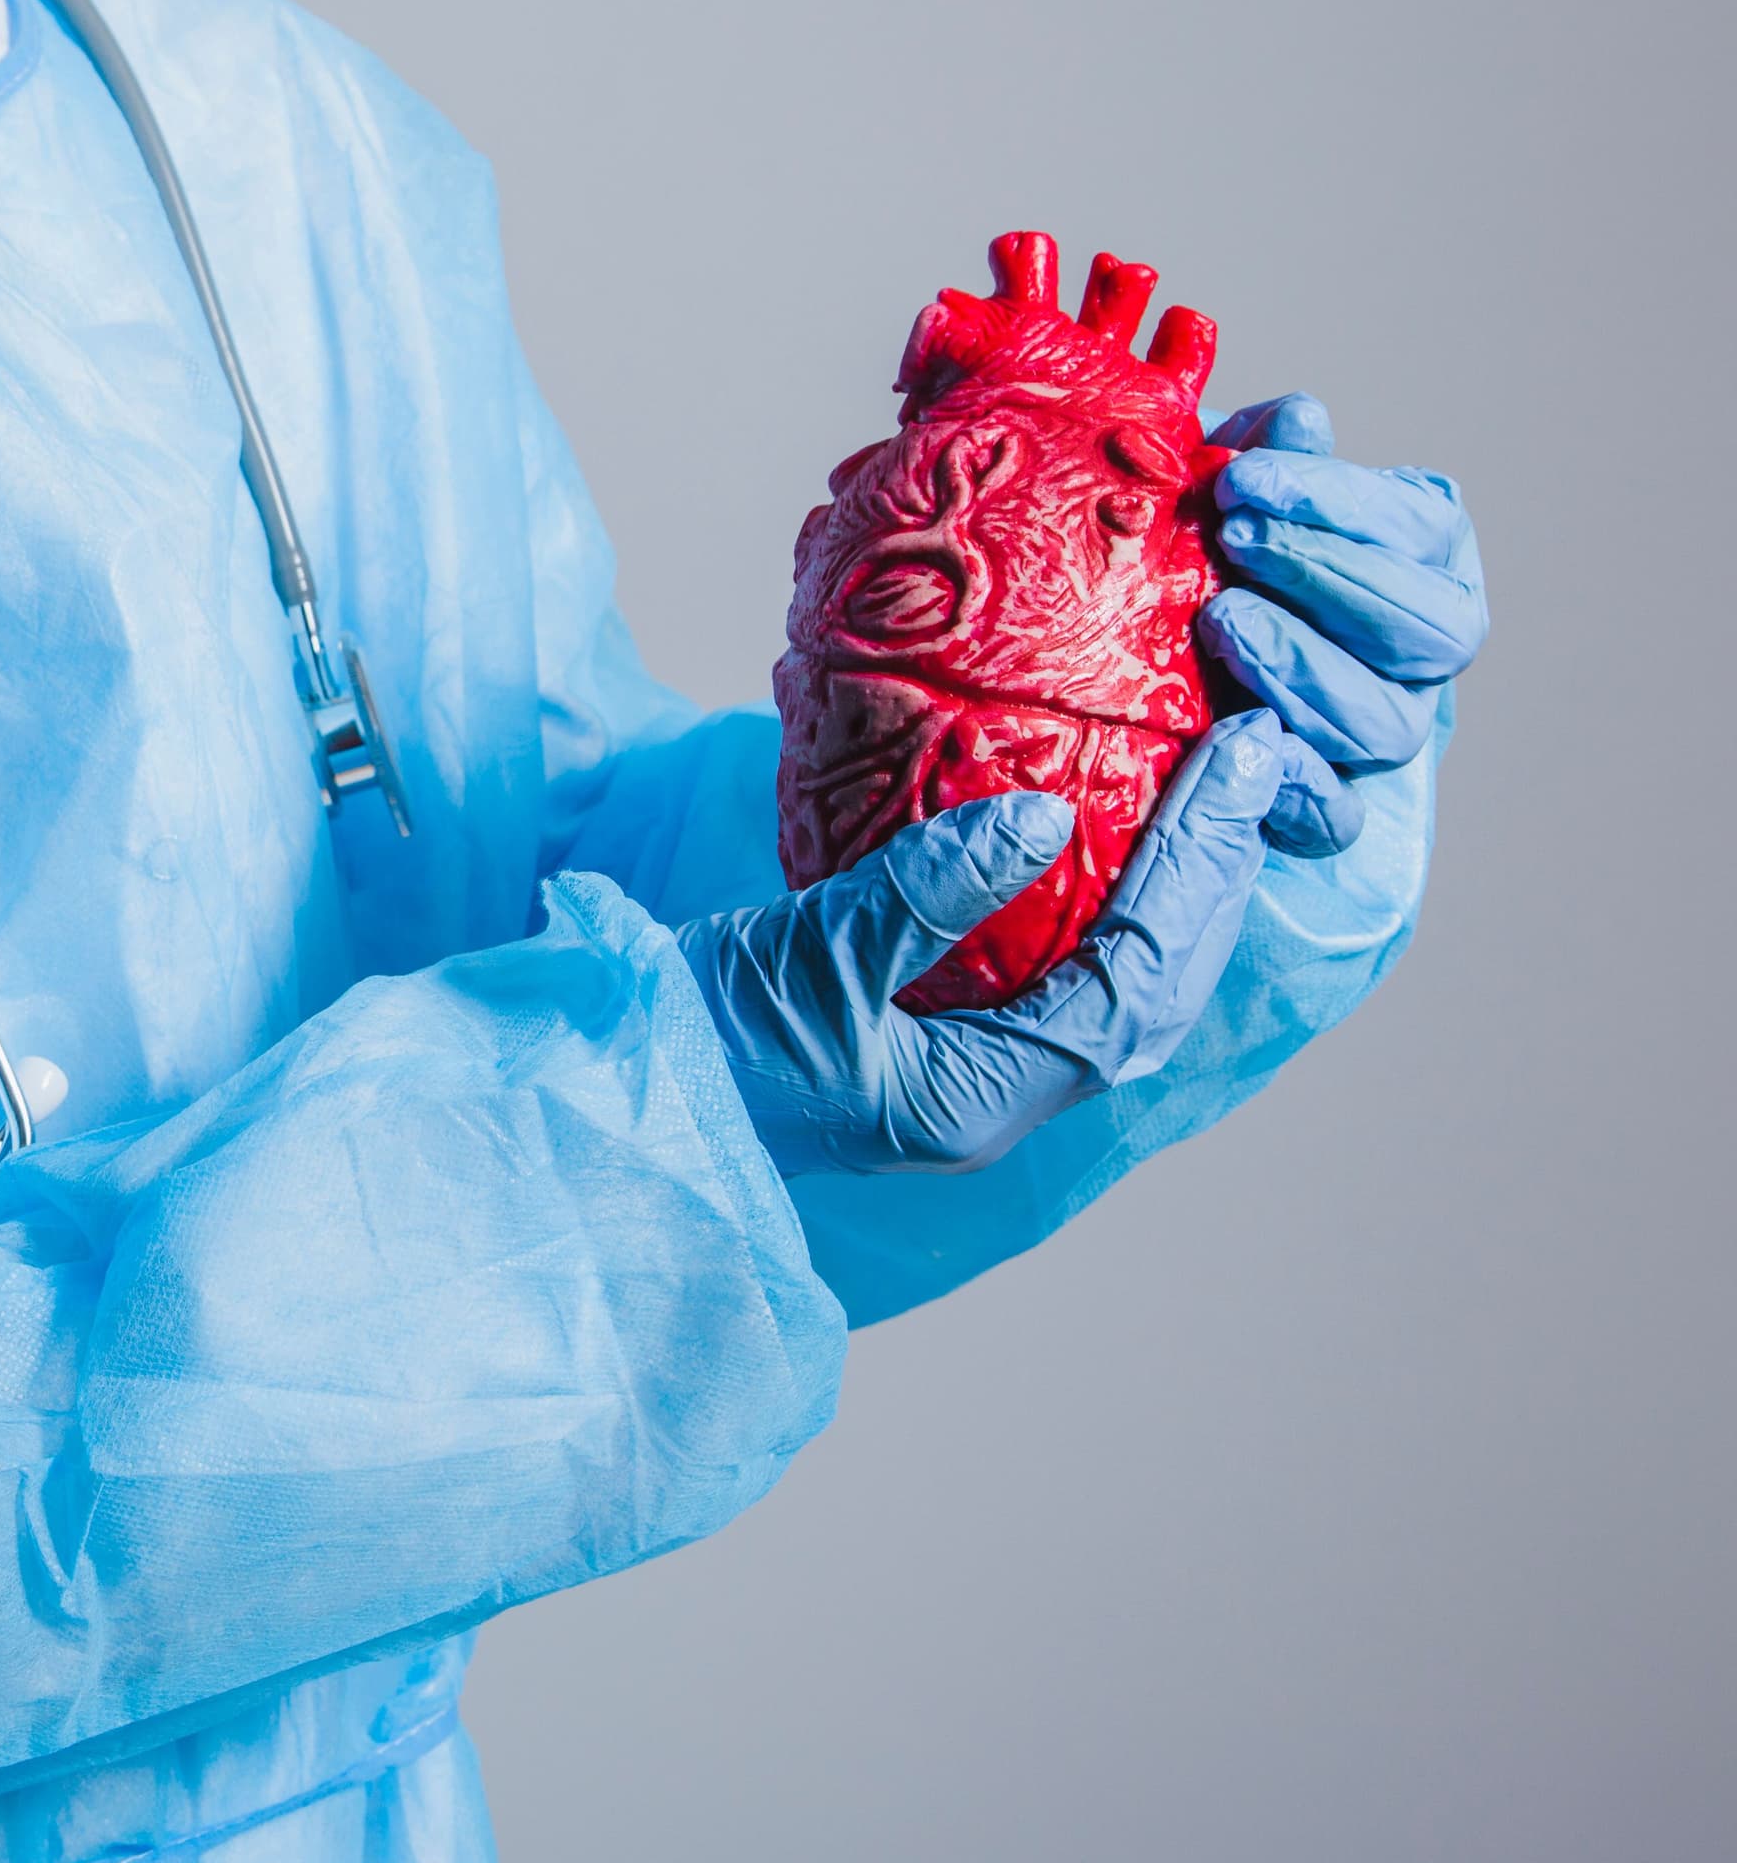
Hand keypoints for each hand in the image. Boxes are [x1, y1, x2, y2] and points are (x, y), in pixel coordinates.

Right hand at [683, 713, 1296, 1174]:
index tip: (1239, 770)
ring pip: (1109, 980)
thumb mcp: (811, 958)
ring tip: (1204, 796)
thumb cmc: (694, 1045)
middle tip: (1255, 765)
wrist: (606, 1088)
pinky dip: (1090, 899)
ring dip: (1166, 892)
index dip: (1200, 876)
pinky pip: (1046, 963)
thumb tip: (1041, 815)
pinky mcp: (923, 1028)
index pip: (1138, 982)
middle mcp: (995, 1092)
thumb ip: (926, 891)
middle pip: (1151, 989)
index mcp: (986, 1097)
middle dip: (1212, 879)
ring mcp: (961, 1065)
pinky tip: (1093, 837)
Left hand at [1197, 393, 1486, 855]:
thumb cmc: (1158, 579)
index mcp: (1404, 568)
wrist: (1080, 703)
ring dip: (1307, 664)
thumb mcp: (1191, 512)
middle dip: (1333, 575)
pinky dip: (1295, 782)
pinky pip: (1334, 816)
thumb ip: (1246, 464)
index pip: (1426, 529)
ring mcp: (1368, 744)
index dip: (1346, 502)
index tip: (1247, 478)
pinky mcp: (1314, 823)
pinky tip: (1240, 738)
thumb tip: (1299, 418)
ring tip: (1221, 620)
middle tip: (1234, 537)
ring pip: (1391, 721)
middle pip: (1439, 628)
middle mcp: (1406, 660)